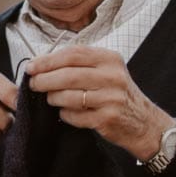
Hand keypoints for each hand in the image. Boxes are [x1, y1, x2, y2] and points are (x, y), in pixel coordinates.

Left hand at [26, 46, 171, 160]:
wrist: (144, 122)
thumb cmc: (118, 94)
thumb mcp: (107, 71)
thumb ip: (81, 64)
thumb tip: (42, 63)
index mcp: (110, 59)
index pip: (73, 54)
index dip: (47, 60)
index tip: (31, 67)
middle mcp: (112, 77)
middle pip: (68, 75)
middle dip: (44, 80)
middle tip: (33, 84)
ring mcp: (111, 98)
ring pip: (69, 96)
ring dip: (53, 98)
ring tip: (51, 99)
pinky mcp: (107, 119)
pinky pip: (75, 115)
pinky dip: (65, 114)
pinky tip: (66, 113)